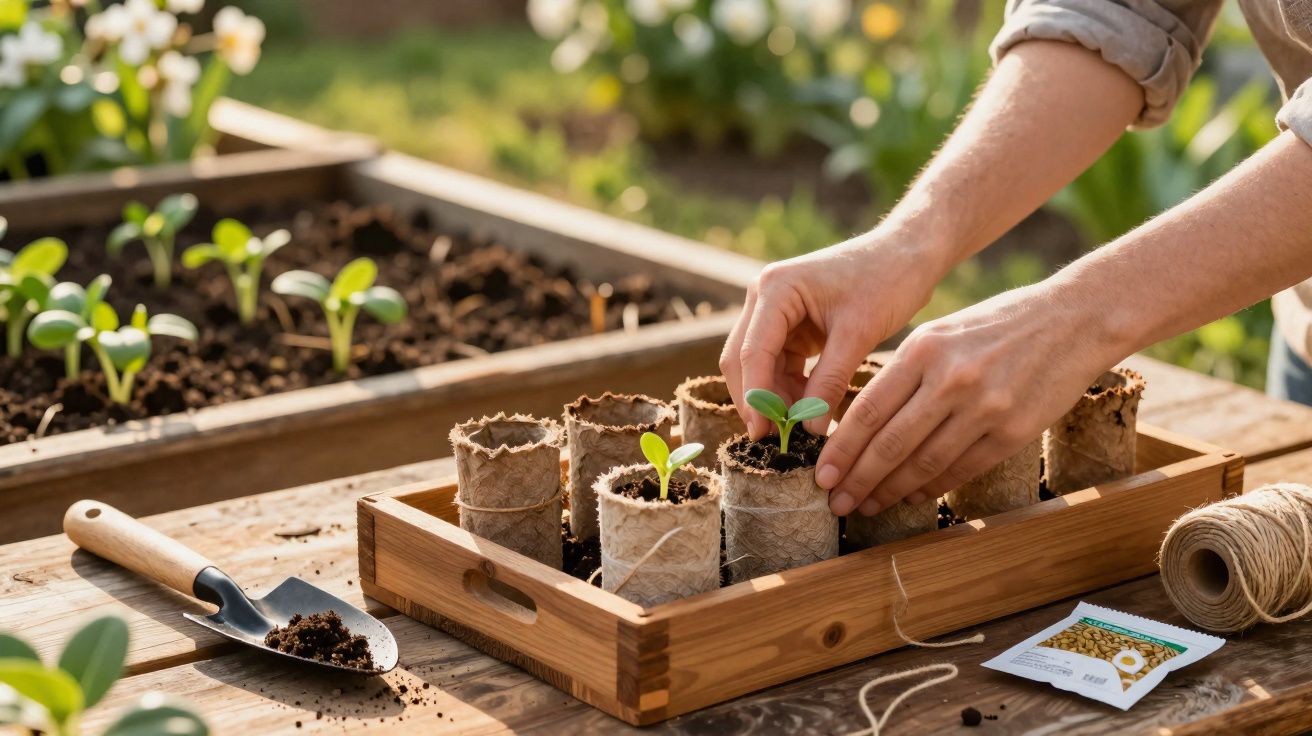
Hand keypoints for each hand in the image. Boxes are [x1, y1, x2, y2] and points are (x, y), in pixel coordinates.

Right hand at [720, 230, 945, 438]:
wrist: (907, 255)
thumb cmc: (887, 281)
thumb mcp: (858, 333)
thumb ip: (829, 381)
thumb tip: (807, 429)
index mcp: (775, 289)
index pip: (751, 352)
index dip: (755, 397)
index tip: (763, 434)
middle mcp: (765, 297)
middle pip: (743, 359)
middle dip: (757, 400)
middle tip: (773, 441)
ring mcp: (775, 311)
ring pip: (758, 366)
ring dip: (774, 398)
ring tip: (797, 430)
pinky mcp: (790, 324)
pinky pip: (779, 364)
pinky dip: (789, 389)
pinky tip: (807, 412)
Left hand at [816, 280, 1124, 515]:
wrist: (1074, 319)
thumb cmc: (998, 325)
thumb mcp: (942, 333)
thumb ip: (906, 372)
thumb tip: (861, 422)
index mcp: (923, 350)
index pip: (867, 411)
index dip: (840, 450)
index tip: (821, 474)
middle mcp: (950, 379)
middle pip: (889, 443)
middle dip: (857, 479)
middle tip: (835, 502)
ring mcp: (984, 407)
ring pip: (924, 463)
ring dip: (891, 491)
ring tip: (868, 505)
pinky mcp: (1014, 430)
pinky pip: (962, 469)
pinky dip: (932, 487)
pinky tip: (912, 497)